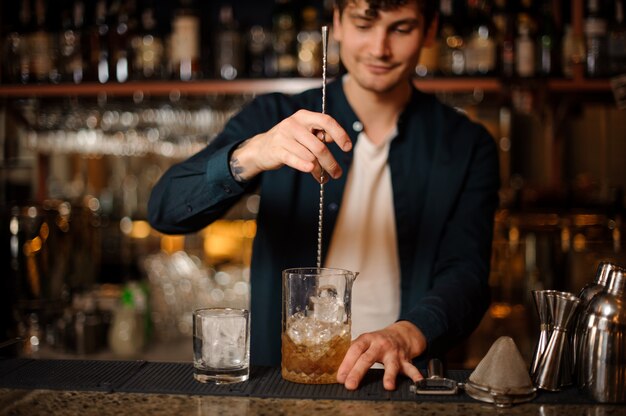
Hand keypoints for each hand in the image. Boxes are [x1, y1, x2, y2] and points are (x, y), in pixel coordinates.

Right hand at [229, 110, 351, 182]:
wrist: (261, 148)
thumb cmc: (289, 141)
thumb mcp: (305, 133)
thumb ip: (320, 135)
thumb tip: (338, 140)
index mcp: (304, 116)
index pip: (326, 121)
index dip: (340, 134)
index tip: (347, 148)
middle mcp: (294, 124)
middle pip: (319, 146)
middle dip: (331, 163)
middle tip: (337, 173)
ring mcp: (284, 136)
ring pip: (309, 157)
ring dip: (320, 170)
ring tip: (323, 178)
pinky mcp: (276, 150)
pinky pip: (294, 160)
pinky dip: (305, 167)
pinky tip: (313, 172)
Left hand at [337, 321, 426, 390]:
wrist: (401, 334)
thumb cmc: (378, 341)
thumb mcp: (364, 342)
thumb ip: (353, 354)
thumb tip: (339, 371)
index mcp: (367, 339)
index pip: (354, 350)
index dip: (346, 363)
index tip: (340, 377)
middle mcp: (380, 345)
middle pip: (368, 358)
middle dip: (358, 372)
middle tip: (350, 384)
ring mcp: (393, 352)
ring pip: (391, 364)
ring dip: (390, 375)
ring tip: (388, 386)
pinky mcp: (405, 360)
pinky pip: (411, 368)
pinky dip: (415, 375)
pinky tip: (418, 382)